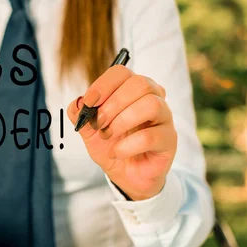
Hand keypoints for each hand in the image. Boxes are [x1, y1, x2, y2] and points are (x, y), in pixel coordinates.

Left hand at [67, 66, 176, 200]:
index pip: (122, 72)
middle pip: (140, 84)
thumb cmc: (111, 145)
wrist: (124, 174)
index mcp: (132, 89)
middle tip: (99, 123)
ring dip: (122, 121)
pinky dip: (127, 145)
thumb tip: (77, 102)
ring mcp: (164, 118)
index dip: (103, 85)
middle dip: (113, 104)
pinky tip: (117, 152)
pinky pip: (151, 136)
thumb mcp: (89, 129)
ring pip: (151, 105)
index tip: (89, 103)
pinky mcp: (169, 140)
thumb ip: (80, 114)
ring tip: (108, 136)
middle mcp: (153, 98)